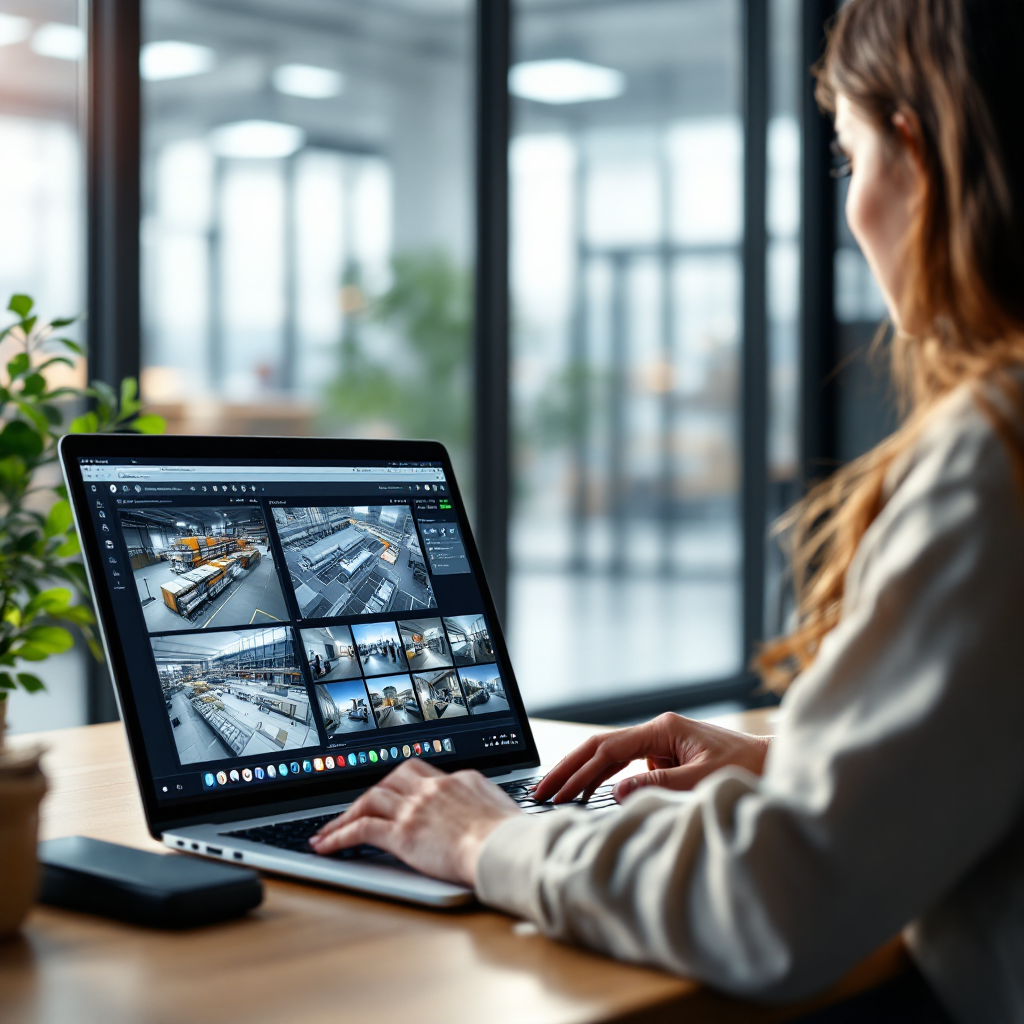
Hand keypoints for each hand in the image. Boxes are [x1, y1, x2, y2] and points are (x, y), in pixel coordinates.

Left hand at [310, 758, 520, 886]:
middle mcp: (433, 788)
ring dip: (346, 814)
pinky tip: (327, 846)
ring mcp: (416, 808)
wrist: (506, 847)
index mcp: (460, 779)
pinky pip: (361, 830)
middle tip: (358, 808)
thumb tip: (487, 812)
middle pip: (392, 778)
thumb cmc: (513, 837)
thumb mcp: (504, 808)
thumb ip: (486, 805)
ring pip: (369, 799)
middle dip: (373, 792)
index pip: (424, 772)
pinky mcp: (403, 834)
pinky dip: (339, 836)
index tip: (395, 792)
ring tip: (330, 831)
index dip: (404, 783)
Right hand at [532, 712, 771, 804]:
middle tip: (540, 792)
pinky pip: (627, 769)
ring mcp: (661, 744)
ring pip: (611, 759)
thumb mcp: (702, 779)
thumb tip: (618, 790)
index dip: (578, 772)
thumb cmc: (747, 768)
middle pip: (600, 749)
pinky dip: (606, 783)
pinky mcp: (666, 757)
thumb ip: (659, 783)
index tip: (556, 792)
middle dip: (569, 771)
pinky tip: (589, 796)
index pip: (607, 750)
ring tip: (557, 797)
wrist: (774, 764)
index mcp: (662, 729)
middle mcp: (657, 732)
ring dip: (584, 778)